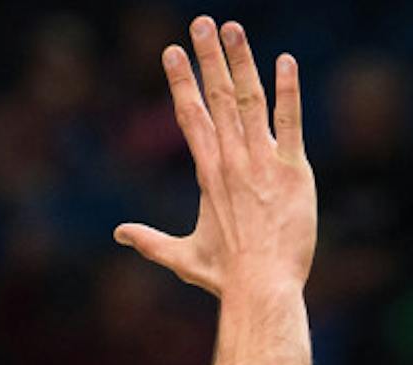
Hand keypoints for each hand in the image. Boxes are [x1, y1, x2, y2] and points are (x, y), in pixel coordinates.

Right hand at [113, 18, 314, 297]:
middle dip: (207, 58)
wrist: (261, 289)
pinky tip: (285, 62)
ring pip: (250, 102)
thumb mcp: (182, 257)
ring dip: (241, 62)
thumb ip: (150, 242)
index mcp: (207, 174)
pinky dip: (288, 92)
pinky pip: (290, 124)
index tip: (172, 52)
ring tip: (233, 29)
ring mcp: (262, 164)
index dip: (181, 82)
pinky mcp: (293, 172)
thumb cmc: (225, 277)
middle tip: (201, 23)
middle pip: (217, 99)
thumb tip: (119, 234)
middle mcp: (231, 161)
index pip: (191, 117)